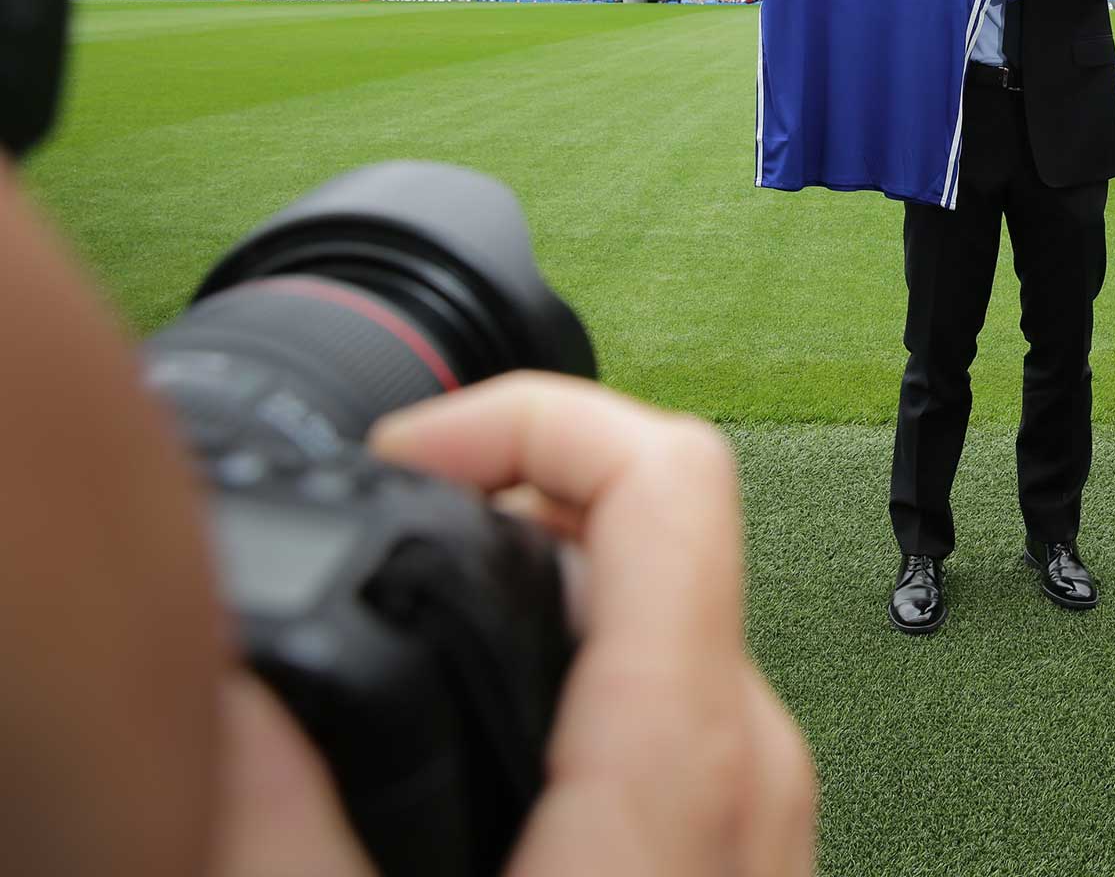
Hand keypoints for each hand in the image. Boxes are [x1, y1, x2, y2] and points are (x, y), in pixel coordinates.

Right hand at [205, 374, 816, 876]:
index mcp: (685, 757)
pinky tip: (464, 728)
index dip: (526, 413)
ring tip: (396, 620)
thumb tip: (226, 692)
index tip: (402, 452)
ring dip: (524, 581)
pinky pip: (659, 695)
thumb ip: (284, 824)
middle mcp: (747, 754)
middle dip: (498, 492)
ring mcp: (755, 800)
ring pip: (655, 612)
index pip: (668, 471)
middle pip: (651, 523)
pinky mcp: (733, 844)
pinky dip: (560, 665)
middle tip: (367, 539)